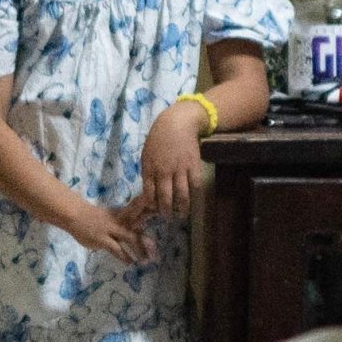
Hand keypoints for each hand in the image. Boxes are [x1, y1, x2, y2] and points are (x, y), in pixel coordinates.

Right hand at [55, 199, 154, 264]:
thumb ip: (121, 223)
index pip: (140, 216)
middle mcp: (119, 221)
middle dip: (147, 241)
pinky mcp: (103, 239)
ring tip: (145, 261)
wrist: (75, 215)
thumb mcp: (110, 217)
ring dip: (139, 250)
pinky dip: (124, 256)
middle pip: (138, 229)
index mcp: (122, 214)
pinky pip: (117, 249)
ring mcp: (111, 230)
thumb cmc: (91, 217)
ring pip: (130, 239)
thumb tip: (134, 231)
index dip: (152, 222)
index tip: (162, 228)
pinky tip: (129, 263)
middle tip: (156, 252)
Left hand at [135, 100, 208, 217]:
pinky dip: (194, 196)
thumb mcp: (146, 153)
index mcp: (149, 168)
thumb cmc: (158, 137)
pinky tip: (193, 201)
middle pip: (164, 198)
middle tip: (167, 218)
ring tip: (181, 215)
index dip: (150, 205)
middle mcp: (164, 171)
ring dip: (181, 209)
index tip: (152, 211)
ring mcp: (180, 169)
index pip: (148, 193)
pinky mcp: (193, 166)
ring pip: (181, 195)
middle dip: (165, 212)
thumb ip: (148, 171)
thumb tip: (149, 188)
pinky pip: (195, 186)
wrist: (177, 122)